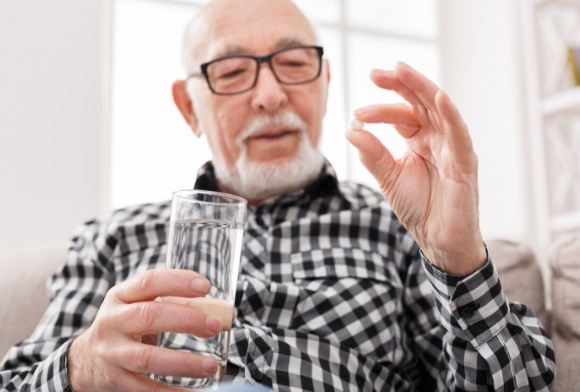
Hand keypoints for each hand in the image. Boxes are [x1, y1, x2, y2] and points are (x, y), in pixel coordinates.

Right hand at [67, 269, 223, 391]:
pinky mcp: (115, 379)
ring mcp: (112, 352)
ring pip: (146, 358)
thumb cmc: (126, 326)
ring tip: (210, 365)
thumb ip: (177, 304)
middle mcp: (112, 322)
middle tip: (215, 326)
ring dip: (182, 362)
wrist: (85, 359)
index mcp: (121, 296)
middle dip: (186, 320)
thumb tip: (224, 314)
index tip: (205, 286)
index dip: (177, 282)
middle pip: (149, 316)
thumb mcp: (139, 306)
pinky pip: (144, 389)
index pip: (148, 282)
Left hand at [346, 62, 485, 275]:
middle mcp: (437, 138)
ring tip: (401, 71)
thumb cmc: (419, 208)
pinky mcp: (465, 163)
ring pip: (440, 109)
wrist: (438, 241)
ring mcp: (453, 148)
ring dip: (421, 89)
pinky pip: (459, 135)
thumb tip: (351, 130)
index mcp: (419, 140)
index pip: (401, 115)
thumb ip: (373, 155)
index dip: (380, 110)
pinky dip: (451, 115)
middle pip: (421, 102)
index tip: (357, 114)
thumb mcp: (389, 178)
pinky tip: (438, 97)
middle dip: (400, 84)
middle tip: (376, 73)